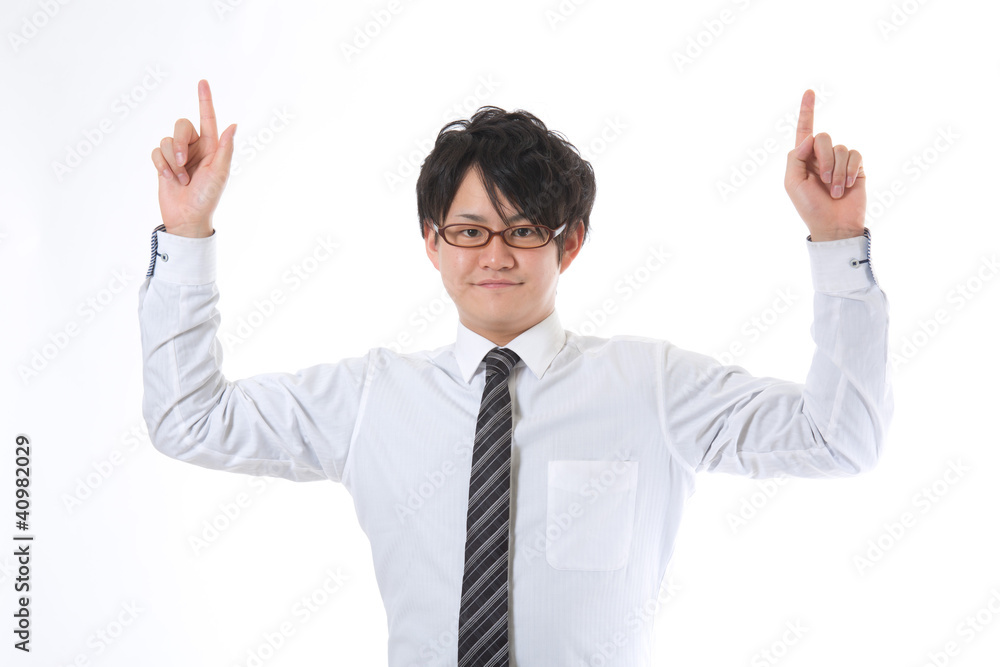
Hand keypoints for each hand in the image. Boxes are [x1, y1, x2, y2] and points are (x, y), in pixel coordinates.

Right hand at [150, 79, 236, 237]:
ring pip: (166, 140)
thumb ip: (224, 148)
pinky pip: (155, 152)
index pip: (208, 118)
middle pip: (181, 125)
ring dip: (171, 161)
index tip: (203, 82)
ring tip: (181, 179)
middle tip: (183, 162)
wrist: (187, 217)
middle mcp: (195, 147)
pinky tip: (169, 179)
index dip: (205, 100)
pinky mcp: (163, 163)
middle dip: (179, 143)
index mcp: (212, 147)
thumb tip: (233, 124)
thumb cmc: (208, 197)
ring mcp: (178, 155)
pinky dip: (161, 165)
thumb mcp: (219, 173)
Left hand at [784, 89, 865, 241]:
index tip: (810, 90)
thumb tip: (810, 136)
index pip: (804, 130)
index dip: (807, 110)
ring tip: (835, 191)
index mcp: (803, 158)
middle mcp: (822, 156)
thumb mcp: (792, 183)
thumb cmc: (809, 207)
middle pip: (823, 138)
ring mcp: (840, 161)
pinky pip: (855, 155)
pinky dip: (850, 170)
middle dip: (824, 158)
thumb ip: (795, 157)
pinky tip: (847, 186)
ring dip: (837, 171)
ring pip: (841, 148)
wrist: (834, 225)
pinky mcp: (857, 167)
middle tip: (823, 181)